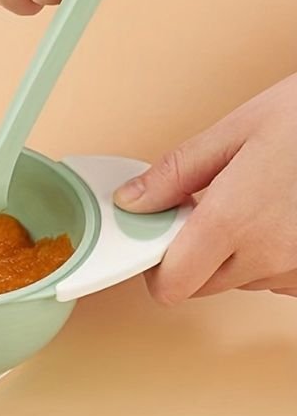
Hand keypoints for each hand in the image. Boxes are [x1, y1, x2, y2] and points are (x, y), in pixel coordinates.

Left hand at [114, 73, 296, 302]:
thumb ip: (176, 173)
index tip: (158, 239)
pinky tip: (283, 219)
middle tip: (209, 208)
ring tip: (257, 203)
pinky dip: (271, 257)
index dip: (156, 266)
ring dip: (236, 254)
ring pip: (242, 281)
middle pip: (202, 285)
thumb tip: (132, 200)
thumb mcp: (237, 130)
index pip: (171, 285)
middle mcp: (268, 256)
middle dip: (194, 254)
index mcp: (232, 222)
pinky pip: (280, 279)